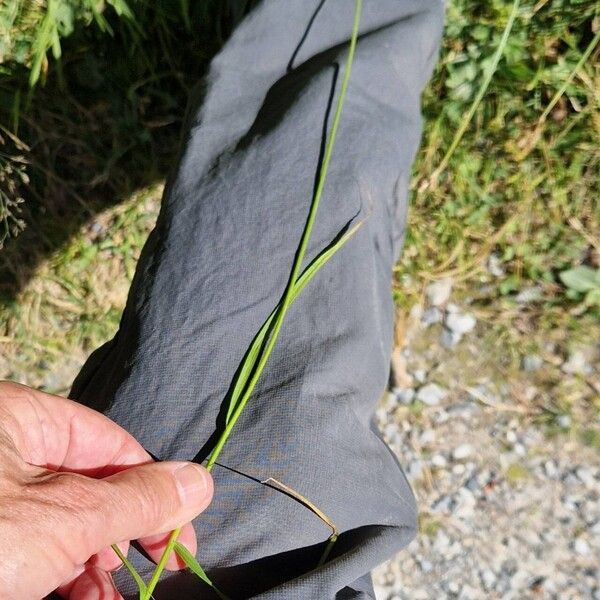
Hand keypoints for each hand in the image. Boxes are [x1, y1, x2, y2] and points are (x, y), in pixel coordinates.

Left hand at [0, 381, 212, 599]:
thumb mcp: (68, 517)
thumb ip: (139, 499)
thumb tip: (202, 482)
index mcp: (22, 418)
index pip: (112, 445)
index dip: (154, 489)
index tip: (180, 533)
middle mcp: (6, 450)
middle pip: (90, 486)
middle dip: (122, 535)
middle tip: (155, 570)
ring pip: (62, 522)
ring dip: (95, 565)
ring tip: (112, 598)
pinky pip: (32, 545)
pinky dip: (63, 575)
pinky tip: (87, 598)